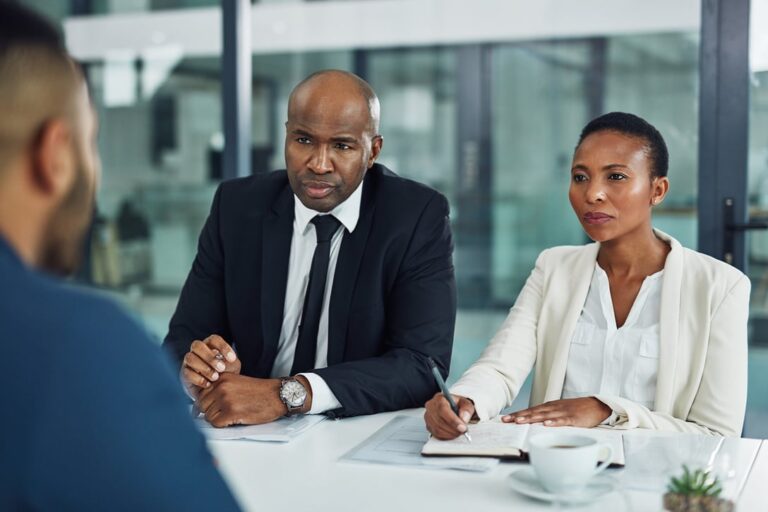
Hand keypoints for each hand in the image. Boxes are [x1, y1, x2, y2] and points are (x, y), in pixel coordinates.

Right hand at [181, 334, 240, 397]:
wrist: (215, 391)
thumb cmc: (225, 374)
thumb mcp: (232, 367)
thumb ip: (231, 363)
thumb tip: (225, 363)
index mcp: (210, 345)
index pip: (214, 339)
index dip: (223, 347)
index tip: (232, 359)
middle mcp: (197, 351)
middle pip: (197, 345)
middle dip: (209, 357)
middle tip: (221, 368)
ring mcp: (189, 361)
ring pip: (190, 358)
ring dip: (204, 368)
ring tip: (215, 377)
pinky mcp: (184, 374)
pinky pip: (187, 373)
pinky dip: (198, 379)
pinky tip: (208, 384)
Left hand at [196, 374, 311, 426]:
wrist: (278, 395)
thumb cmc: (260, 392)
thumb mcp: (236, 383)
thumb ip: (219, 389)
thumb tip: (200, 406)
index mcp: (222, 378)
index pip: (201, 394)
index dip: (207, 404)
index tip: (215, 408)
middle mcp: (221, 386)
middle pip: (202, 406)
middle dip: (212, 412)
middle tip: (225, 413)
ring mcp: (226, 399)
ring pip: (208, 416)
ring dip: (218, 419)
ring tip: (232, 415)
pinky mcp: (232, 412)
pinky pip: (216, 424)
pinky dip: (223, 425)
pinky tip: (235, 420)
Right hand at [423, 393, 474, 439]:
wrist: (453, 409)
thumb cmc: (458, 405)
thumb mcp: (466, 403)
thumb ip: (466, 409)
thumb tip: (463, 418)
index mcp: (439, 398)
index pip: (443, 409)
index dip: (452, 420)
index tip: (462, 427)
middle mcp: (431, 406)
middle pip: (439, 420)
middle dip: (453, 428)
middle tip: (463, 430)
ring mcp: (428, 417)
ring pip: (437, 429)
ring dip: (450, 433)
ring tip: (459, 432)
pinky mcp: (428, 426)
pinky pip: (436, 434)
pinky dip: (446, 436)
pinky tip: (452, 433)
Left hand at [503, 397, 611, 427]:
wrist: (597, 405)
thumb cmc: (577, 410)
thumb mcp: (560, 411)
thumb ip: (548, 416)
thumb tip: (534, 424)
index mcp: (549, 407)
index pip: (530, 410)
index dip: (517, 414)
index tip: (504, 419)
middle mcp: (553, 408)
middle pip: (533, 412)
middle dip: (518, 416)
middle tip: (505, 420)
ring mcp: (563, 412)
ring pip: (544, 415)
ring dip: (531, 418)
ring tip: (519, 422)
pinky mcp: (573, 418)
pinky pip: (562, 421)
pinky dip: (554, 422)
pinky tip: (545, 424)